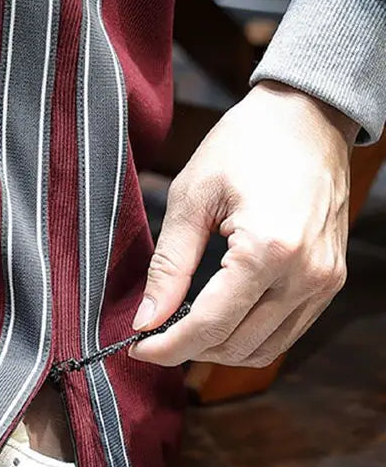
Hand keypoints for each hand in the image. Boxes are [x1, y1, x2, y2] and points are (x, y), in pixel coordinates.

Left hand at [129, 81, 356, 367]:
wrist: (309, 115)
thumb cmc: (247, 143)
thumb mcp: (192, 198)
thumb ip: (168, 266)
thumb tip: (146, 319)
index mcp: (268, 250)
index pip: (209, 326)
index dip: (167, 347)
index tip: (137, 349)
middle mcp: (305, 274)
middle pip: (235, 345)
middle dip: (187, 350)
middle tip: (152, 337)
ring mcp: (323, 281)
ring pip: (261, 350)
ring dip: (216, 351)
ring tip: (181, 331)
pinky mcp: (330, 281)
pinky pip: (285, 334)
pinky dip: (247, 339)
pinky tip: (218, 322)